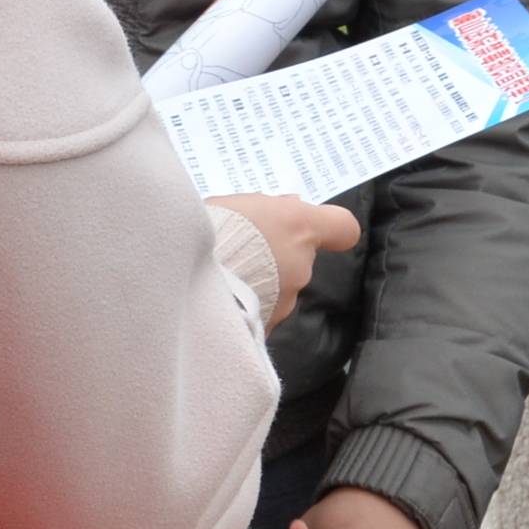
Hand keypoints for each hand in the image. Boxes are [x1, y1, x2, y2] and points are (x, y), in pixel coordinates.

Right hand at [205, 194, 358, 329]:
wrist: (185, 273)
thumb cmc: (211, 230)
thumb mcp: (238, 203)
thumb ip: (269, 209)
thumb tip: (290, 206)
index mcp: (298, 226)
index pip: (343, 228)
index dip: (330, 230)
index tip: (310, 230)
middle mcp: (301, 264)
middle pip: (300, 259)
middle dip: (277, 256)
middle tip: (240, 250)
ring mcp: (286, 298)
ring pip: (281, 287)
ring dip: (261, 282)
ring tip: (224, 277)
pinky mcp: (267, 325)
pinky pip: (261, 312)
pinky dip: (246, 307)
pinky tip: (221, 300)